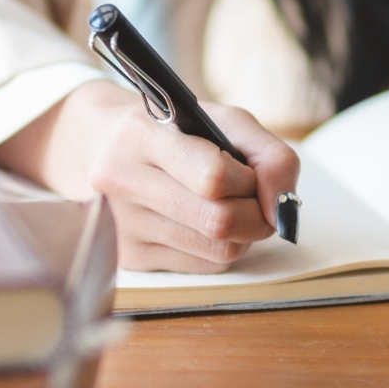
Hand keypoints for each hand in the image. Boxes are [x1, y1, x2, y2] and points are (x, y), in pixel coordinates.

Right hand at [0, 81, 300, 271]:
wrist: (104, 145)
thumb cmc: (178, 131)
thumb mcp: (225, 121)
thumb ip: (270, 155)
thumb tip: (283, 205)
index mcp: (141, 134)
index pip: (214, 176)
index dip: (250, 181)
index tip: (254, 176)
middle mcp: (120, 180)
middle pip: (220, 221)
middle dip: (257, 214)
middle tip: (256, 199)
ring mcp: (120, 225)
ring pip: (218, 250)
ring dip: (244, 232)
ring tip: (232, 206)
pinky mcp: (128, 258)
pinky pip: (205, 266)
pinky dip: (223, 248)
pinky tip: (207, 223)